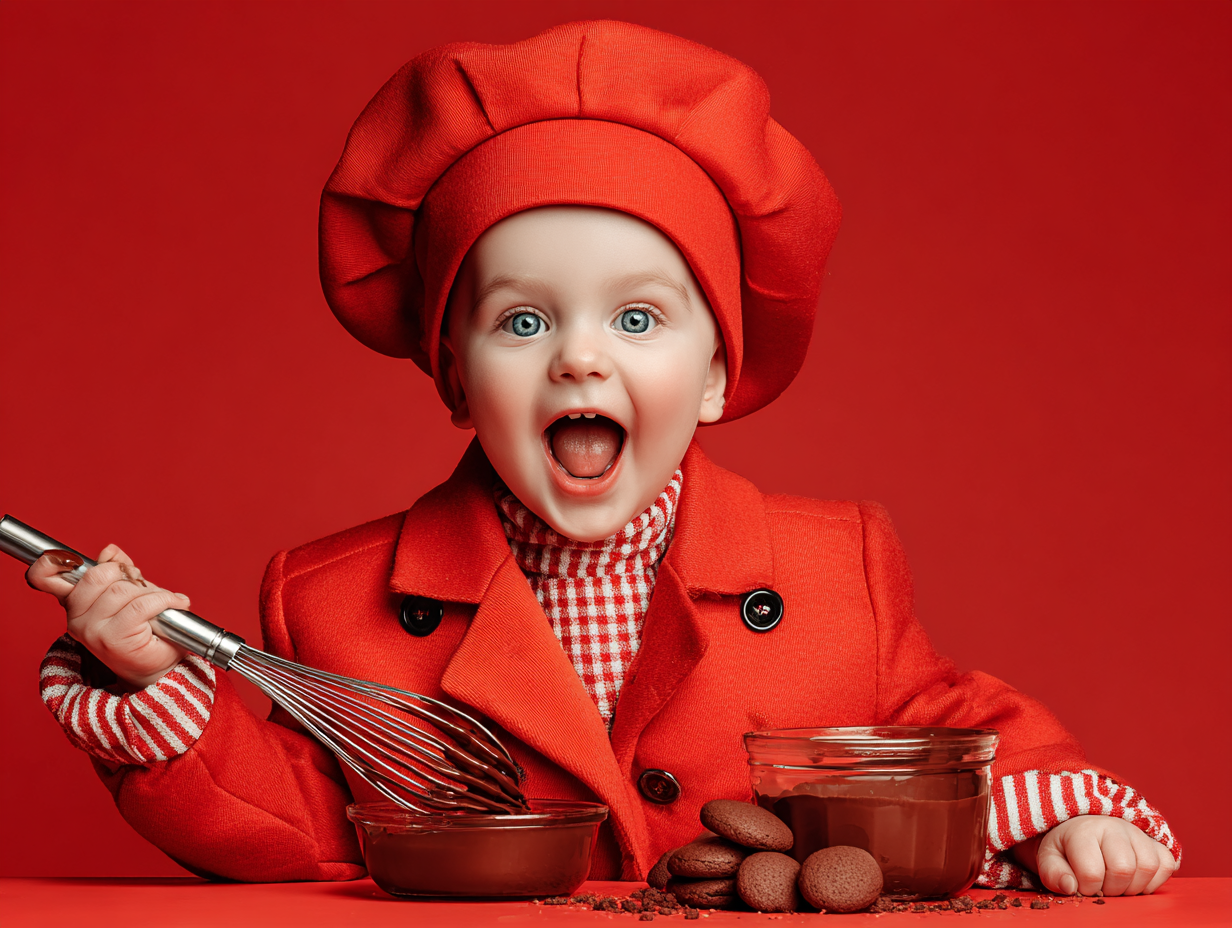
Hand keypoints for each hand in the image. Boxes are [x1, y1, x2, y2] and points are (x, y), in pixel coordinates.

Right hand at [27, 544, 189, 687]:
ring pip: (123, 590)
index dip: (49, 563)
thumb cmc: (146, 628)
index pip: (44, 579)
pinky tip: (175, 604)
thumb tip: (110, 550)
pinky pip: (143, 604)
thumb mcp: (131, 594)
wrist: (159, 666)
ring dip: (152, 591)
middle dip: (129, 575)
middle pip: (100, 575)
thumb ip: (118, 571)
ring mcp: (92, 630)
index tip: (62, 557)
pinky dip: (165, 600)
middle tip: (144, 586)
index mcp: (74, 604)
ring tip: (164, 602)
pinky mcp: (113, 639)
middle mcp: (77, 619)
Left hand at [1011, 815, 1177, 895]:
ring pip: (1148, 867)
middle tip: (1102, 886)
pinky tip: (1134, 880)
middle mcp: (1113, 826)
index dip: (1087, 888)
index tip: (1081, 885)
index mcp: (1083, 830)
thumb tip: (1070, 887)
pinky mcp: (1156, 841)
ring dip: (1133, 886)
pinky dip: (1153, 881)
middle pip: (1124, 869)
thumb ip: (1053, 874)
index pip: (1092, 872)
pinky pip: (1166, 865)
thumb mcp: (1049, 859)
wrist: (1083, 830)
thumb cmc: (1066, 848)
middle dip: (1112, 889)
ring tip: (1117, 884)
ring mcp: (1137, 832)